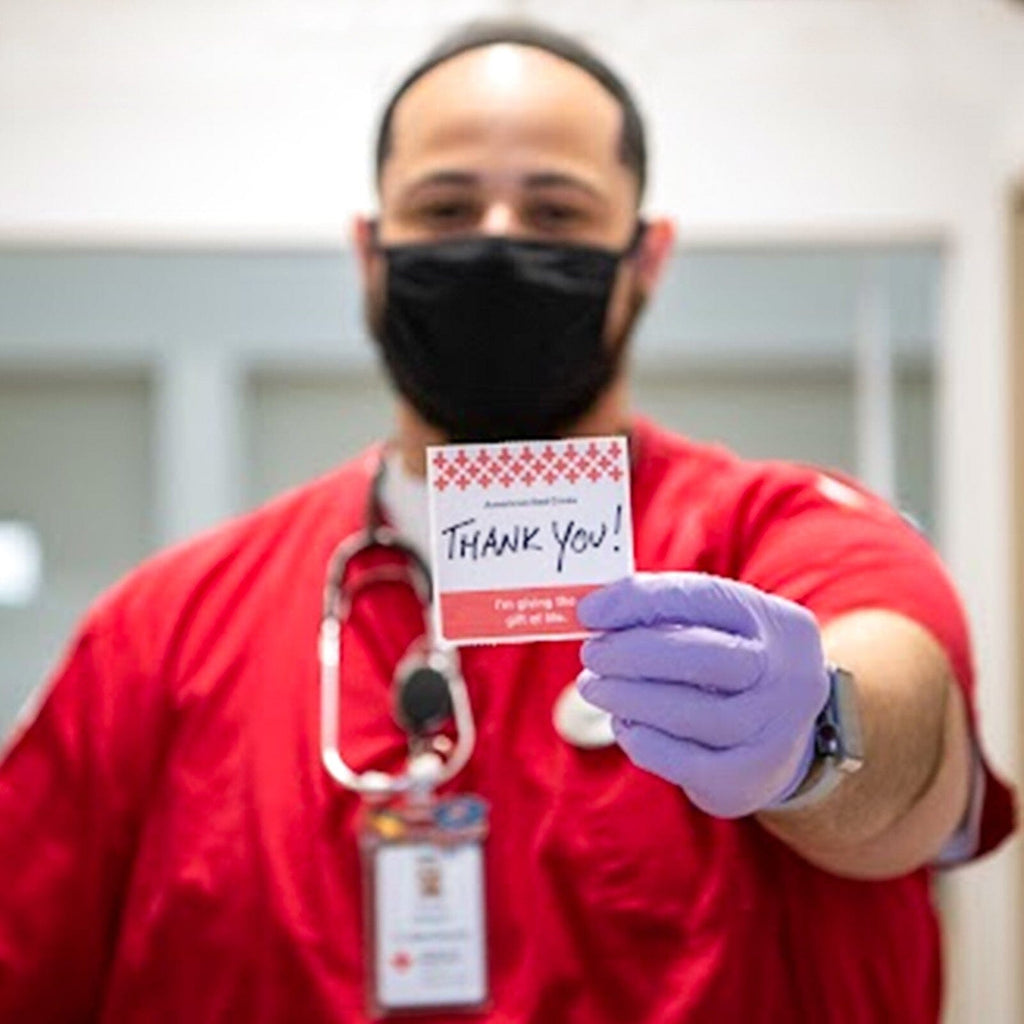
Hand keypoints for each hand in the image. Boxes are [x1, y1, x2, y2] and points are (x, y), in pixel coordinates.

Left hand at [576, 572, 828, 817]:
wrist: (784, 743)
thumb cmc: (732, 671)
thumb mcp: (721, 630)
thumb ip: (666, 612)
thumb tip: (594, 610)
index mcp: (779, 624)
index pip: (703, 597)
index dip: (639, 601)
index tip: (589, 610)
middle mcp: (788, 676)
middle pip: (699, 657)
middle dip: (631, 653)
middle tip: (591, 654)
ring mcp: (773, 732)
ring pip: (687, 713)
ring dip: (627, 697)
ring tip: (594, 688)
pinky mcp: (748, 779)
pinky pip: (682, 762)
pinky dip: (643, 741)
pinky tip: (624, 725)